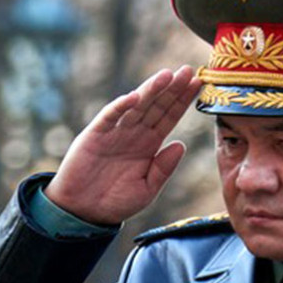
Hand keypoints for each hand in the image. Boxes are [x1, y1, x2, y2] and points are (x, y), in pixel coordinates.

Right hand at [45, 66, 202, 224]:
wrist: (83, 212)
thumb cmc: (115, 201)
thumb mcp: (147, 189)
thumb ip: (163, 168)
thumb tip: (181, 145)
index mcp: (149, 144)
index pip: (170, 117)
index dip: (183, 101)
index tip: (199, 85)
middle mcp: (134, 133)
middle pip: (157, 106)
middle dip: (172, 89)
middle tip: (189, 71)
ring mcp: (114, 132)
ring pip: (136, 106)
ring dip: (151, 90)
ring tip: (167, 75)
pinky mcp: (94, 135)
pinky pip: (109, 117)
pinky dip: (120, 107)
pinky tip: (135, 96)